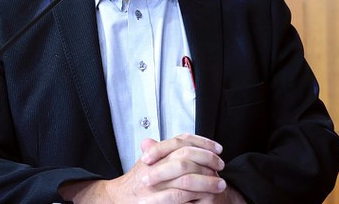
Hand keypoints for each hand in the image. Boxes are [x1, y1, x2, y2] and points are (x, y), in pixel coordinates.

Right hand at [59, 133, 232, 202]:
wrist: (117, 199)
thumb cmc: (136, 183)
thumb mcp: (149, 163)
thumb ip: (164, 152)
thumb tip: (187, 142)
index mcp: (154, 154)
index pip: (180, 140)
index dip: (202, 142)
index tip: (218, 148)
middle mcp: (153, 165)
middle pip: (185, 156)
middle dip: (207, 160)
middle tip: (221, 166)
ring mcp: (153, 183)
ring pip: (185, 178)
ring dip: (206, 182)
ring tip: (220, 185)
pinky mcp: (152, 201)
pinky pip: (177, 197)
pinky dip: (193, 197)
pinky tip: (205, 199)